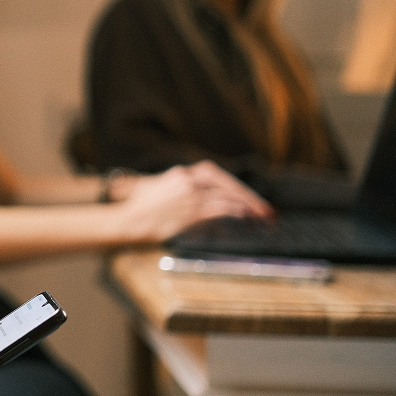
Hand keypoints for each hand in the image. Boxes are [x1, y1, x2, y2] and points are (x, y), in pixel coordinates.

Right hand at [116, 161, 271, 242]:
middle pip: (228, 186)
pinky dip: (237, 214)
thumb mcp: (155, 189)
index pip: (217, 176)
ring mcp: (191, 196)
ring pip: (228, 198)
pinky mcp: (191, 212)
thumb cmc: (138, 209)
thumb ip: (174, 188)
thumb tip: (195, 198)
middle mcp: (189, 181)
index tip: (249, 199)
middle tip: (267, 212)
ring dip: (249, 209)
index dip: (237, 188)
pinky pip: (222, 211)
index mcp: (182, 174)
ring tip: (264, 220)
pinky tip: (248, 220)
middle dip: (250, 199)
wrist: (128, 221)